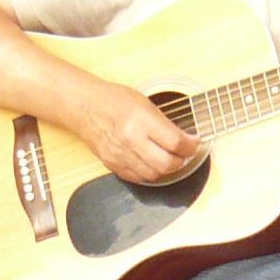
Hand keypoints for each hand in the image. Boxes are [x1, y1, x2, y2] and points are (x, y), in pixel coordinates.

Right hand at [77, 81, 201, 185]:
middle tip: (184, 154)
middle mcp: (130, 139)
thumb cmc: (114, 100)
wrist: (85, 107)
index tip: (194, 143)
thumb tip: (184, 139)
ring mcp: (120, 155)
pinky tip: (151, 163)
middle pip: (166, 164)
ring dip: (166, 169)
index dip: (191, 146)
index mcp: (141, 120)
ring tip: (168, 158)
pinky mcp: (112, 164)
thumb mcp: (145, 103)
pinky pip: (137, 178)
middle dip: (181, 161)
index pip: (175, 142)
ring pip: (153, 175)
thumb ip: (164, 123)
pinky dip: (148, 174)